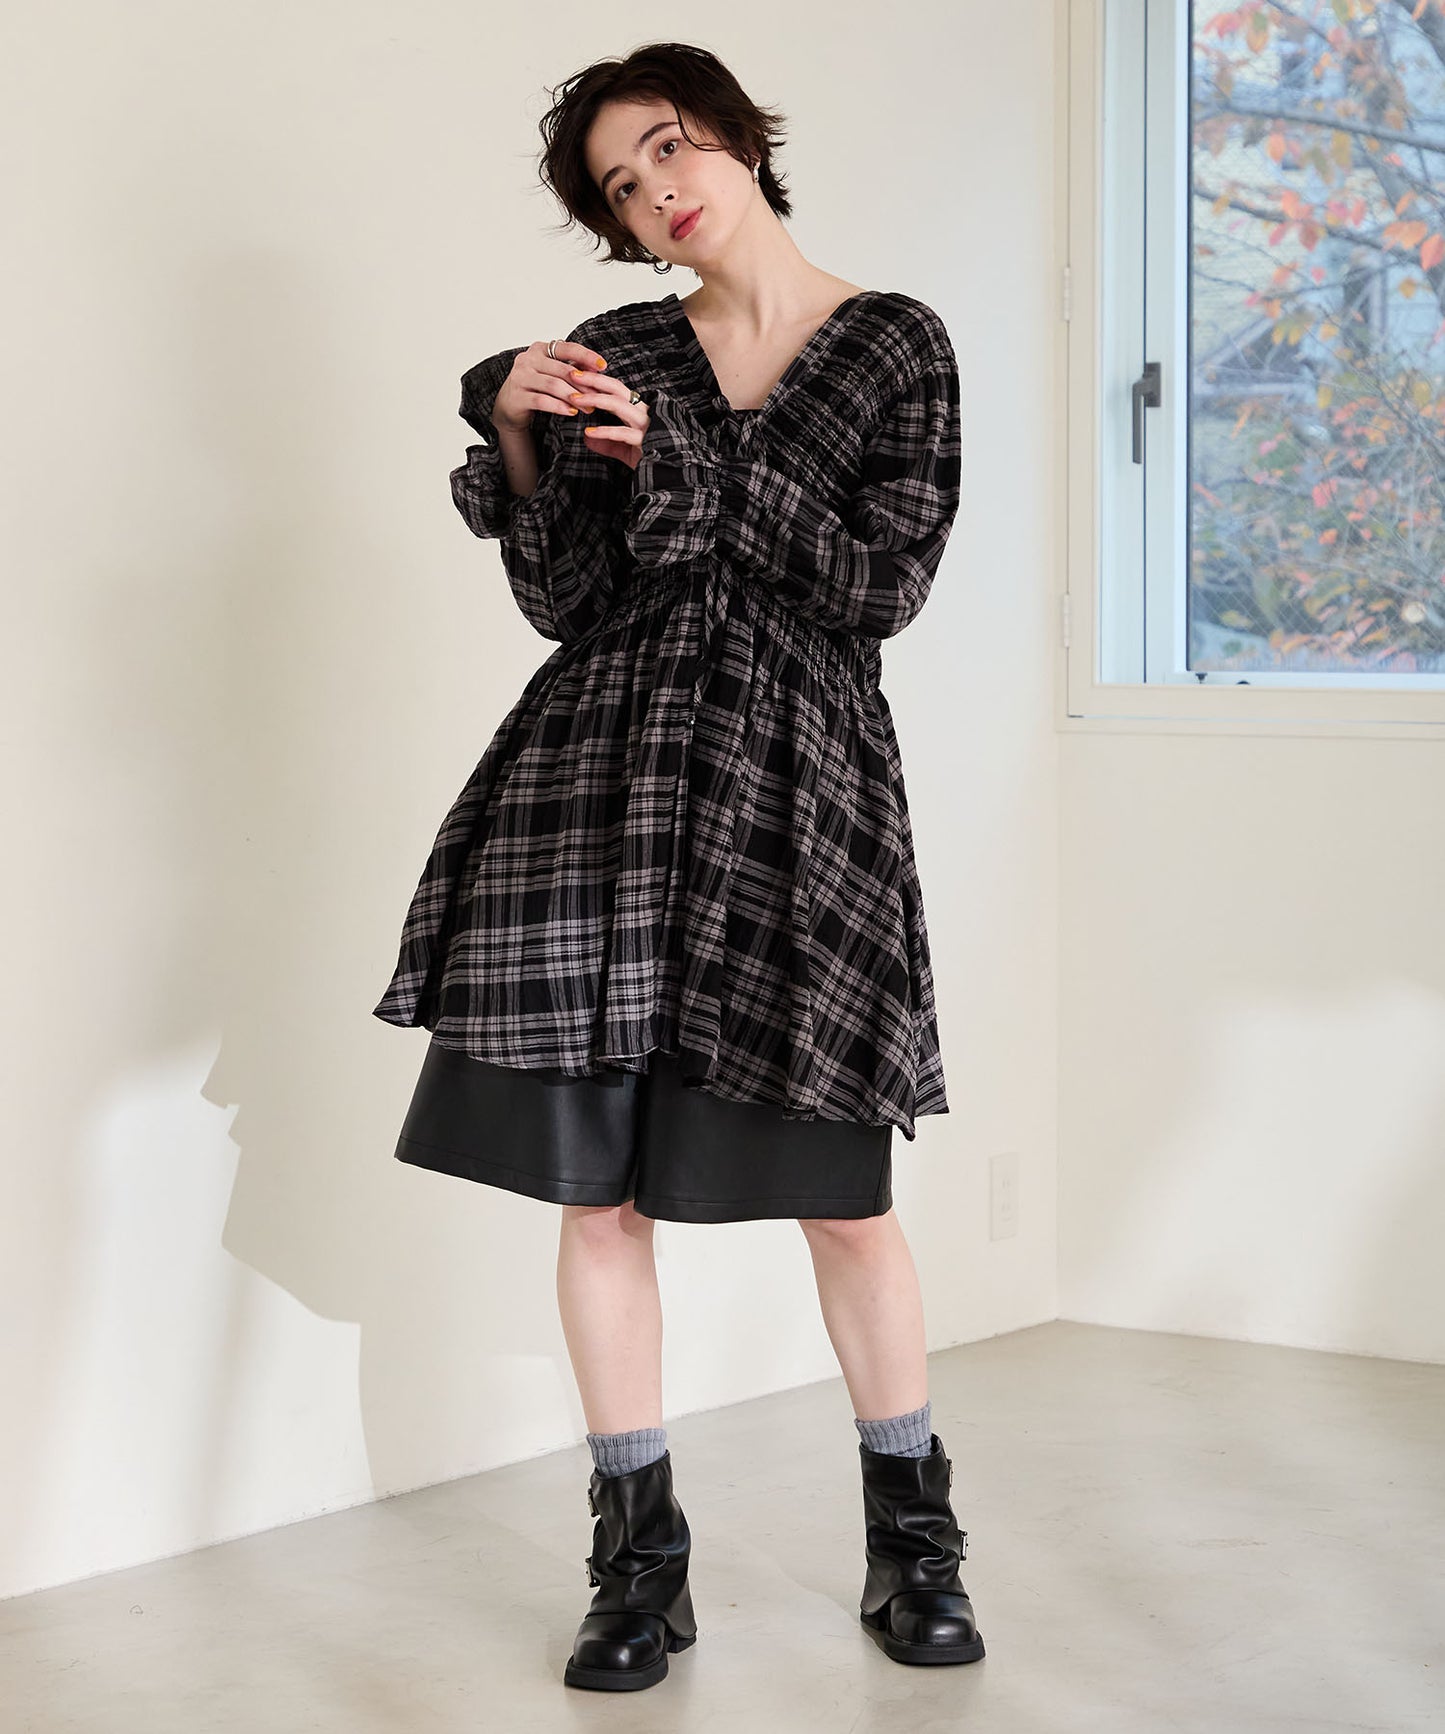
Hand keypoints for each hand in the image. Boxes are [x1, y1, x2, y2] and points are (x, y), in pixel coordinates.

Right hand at [492, 338, 609, 432]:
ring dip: (573, 397)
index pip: (566, 348)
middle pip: (561, 369)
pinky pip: (542, 400)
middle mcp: (528, 359)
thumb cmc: (537, 386)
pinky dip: (558, 406)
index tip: (603, 365)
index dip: (586, 356)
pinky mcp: (517, 395)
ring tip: (587, 408)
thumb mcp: (554, 373)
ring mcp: (520, 376)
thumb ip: (572, 368)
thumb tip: (597, 368)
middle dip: (582, 383)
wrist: (510, 405)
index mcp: (540, 349)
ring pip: (552, 385)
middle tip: (598, 395)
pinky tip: (571, 412)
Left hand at [569, 369, 651, 473]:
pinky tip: (590, 432)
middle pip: (617, 389)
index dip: (598, 380)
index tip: (579, 374)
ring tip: (576, 400)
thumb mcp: (625, 450)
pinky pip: (622, 433)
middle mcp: (643, 413)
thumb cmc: (650, 459)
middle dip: (594, 379)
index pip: (617, 389)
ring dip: (595, 399)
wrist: (670, 475)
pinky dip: (604, 431)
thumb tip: (587, 439)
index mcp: (638, 411)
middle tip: (573, 374)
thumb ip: (607, 443)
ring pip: (619, 405)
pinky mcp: (645, 441)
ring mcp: (645, 425)